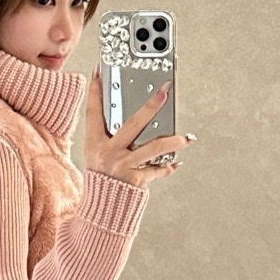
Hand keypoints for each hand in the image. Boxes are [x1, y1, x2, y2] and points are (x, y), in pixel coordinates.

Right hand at [84, 63, 195, 188]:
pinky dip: (166, 168)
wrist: (101, 210)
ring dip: (172, 142)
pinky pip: (156, 170)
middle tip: (164, 91)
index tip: (99, 70)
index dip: (95, 91)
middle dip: (150, 107)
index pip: (93, 112)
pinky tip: (176, 164)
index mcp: (94, 144)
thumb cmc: (101, 179)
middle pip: (132, 124)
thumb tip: (134, 116)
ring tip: (186, 138)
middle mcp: (108, 153)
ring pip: (152, 148)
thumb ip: (109, 136)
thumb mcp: (97, 155)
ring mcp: (123, 166)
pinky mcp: (136, 180)